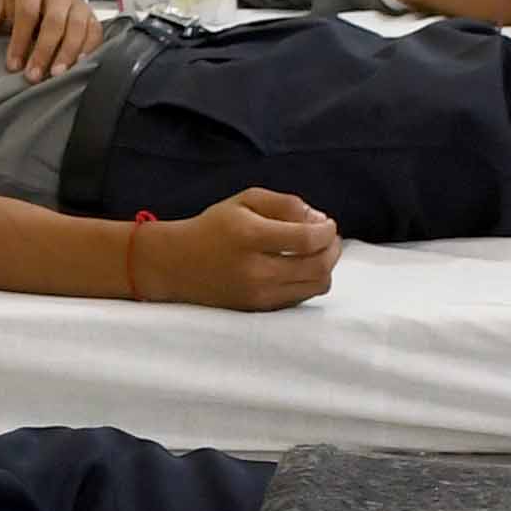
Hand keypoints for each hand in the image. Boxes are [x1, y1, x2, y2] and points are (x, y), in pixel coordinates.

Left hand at [0, 0, 106, 77]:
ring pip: (76, 27)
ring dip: (66, 53)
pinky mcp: (92, 16)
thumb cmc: (18, 8)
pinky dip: (88, 49)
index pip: (27, 12)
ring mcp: (78, 3)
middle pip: (54, 21)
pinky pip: (95, 32)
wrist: (42, 3)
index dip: (20, 40)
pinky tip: (79, 65)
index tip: (13, 65)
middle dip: (43, 51)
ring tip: (55, 75)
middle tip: (33, 76)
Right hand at [140, 189, 341, 309]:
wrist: (176, 264)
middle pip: (318, 266)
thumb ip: (285, 204)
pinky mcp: (259, 309)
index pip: (307, 239)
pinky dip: (310, 281)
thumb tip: (319, 221)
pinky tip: (301, 267)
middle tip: (329, 238)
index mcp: (250, 236)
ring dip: (326, 267)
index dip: (327, 230)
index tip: (327, 224)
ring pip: (316, 285)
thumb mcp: (245, 201)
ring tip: (318, 252)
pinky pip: (301, 297)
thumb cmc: (214, 227)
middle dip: (333, 249)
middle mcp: (255, 270)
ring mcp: (258, 294)